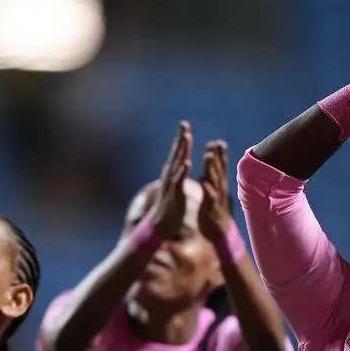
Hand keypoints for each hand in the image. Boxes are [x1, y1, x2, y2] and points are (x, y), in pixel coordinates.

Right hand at [150, 121, 192, 235]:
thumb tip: (176, 161)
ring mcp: (171, 185)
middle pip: (176, 154)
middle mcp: (170, 176)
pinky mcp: (174, 194)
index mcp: (172, 174)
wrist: (162, 225)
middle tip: (184, 124)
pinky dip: (182, 171)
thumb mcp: (174, 186)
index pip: (177, 153)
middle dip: (180, 139)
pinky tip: (187, 162)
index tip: (185, 125)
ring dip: (182, 150)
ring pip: (177, 164)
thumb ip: (175, 173)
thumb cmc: (170, 205)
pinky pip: (178, 181)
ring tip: (187, 137)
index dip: (181, 139)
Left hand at [197, 139, 232, 245]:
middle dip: (217, 156)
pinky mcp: (212, 209)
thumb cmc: (213, 213)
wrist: (217, 234)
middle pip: (219, 170)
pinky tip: (204, 182)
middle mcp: (220, 190)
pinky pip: (209, 198)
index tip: (217, 142)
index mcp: (218, 186)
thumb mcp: (213, 194)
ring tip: (208, 156)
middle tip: (215, 143)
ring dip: (212, 168)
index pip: (220, 168)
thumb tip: (209, 170)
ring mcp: (217, 199)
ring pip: (214, 181)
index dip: (219, 155)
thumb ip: (212, 181)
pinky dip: (208, 189)